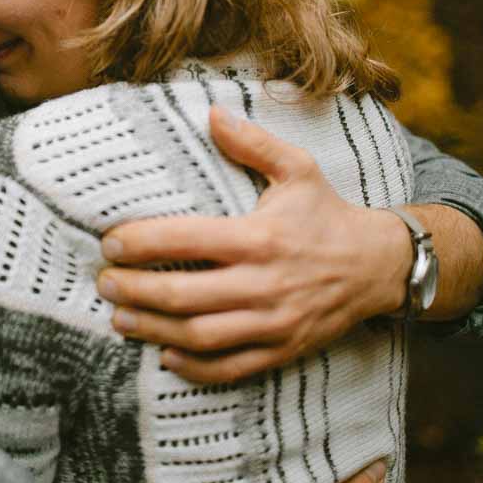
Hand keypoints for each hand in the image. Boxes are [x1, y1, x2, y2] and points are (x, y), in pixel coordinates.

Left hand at [97, 107, 411, 383]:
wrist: (378, 266)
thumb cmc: (327, 214)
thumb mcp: (298, 169)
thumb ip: (252, 143)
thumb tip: (211, 114)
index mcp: (260, 236)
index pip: (187, 239)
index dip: (142, 242)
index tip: (110, 242)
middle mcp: (263, 283)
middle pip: (184, 294)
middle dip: (135, 291)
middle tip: (104, 283)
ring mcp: (273, 322)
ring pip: (200, 335)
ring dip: (154, 330)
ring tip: (119, 319)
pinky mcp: (282, 349)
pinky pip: (231, 368)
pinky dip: (195, 368)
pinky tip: (165, 357)